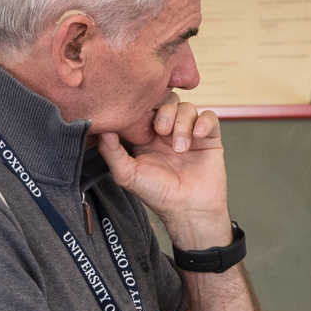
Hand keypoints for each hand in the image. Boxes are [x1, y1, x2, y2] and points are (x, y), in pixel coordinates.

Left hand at [98, 94, 230, 249]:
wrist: (189, 210)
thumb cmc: (159, 195)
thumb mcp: (127, 174)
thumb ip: (111, 151)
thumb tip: (101, 127)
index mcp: (146, 136)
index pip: (145, 108)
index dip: (144, 106)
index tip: (142, 117)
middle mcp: (168, 132)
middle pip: (167, 101)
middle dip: (164, 111)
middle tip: (161, 131)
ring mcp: (189, 133)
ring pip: (187, 107)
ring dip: (183, 123)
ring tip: (180, 147)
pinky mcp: (209, 138)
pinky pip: (209, 117)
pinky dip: (204, 122)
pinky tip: (197, 137)